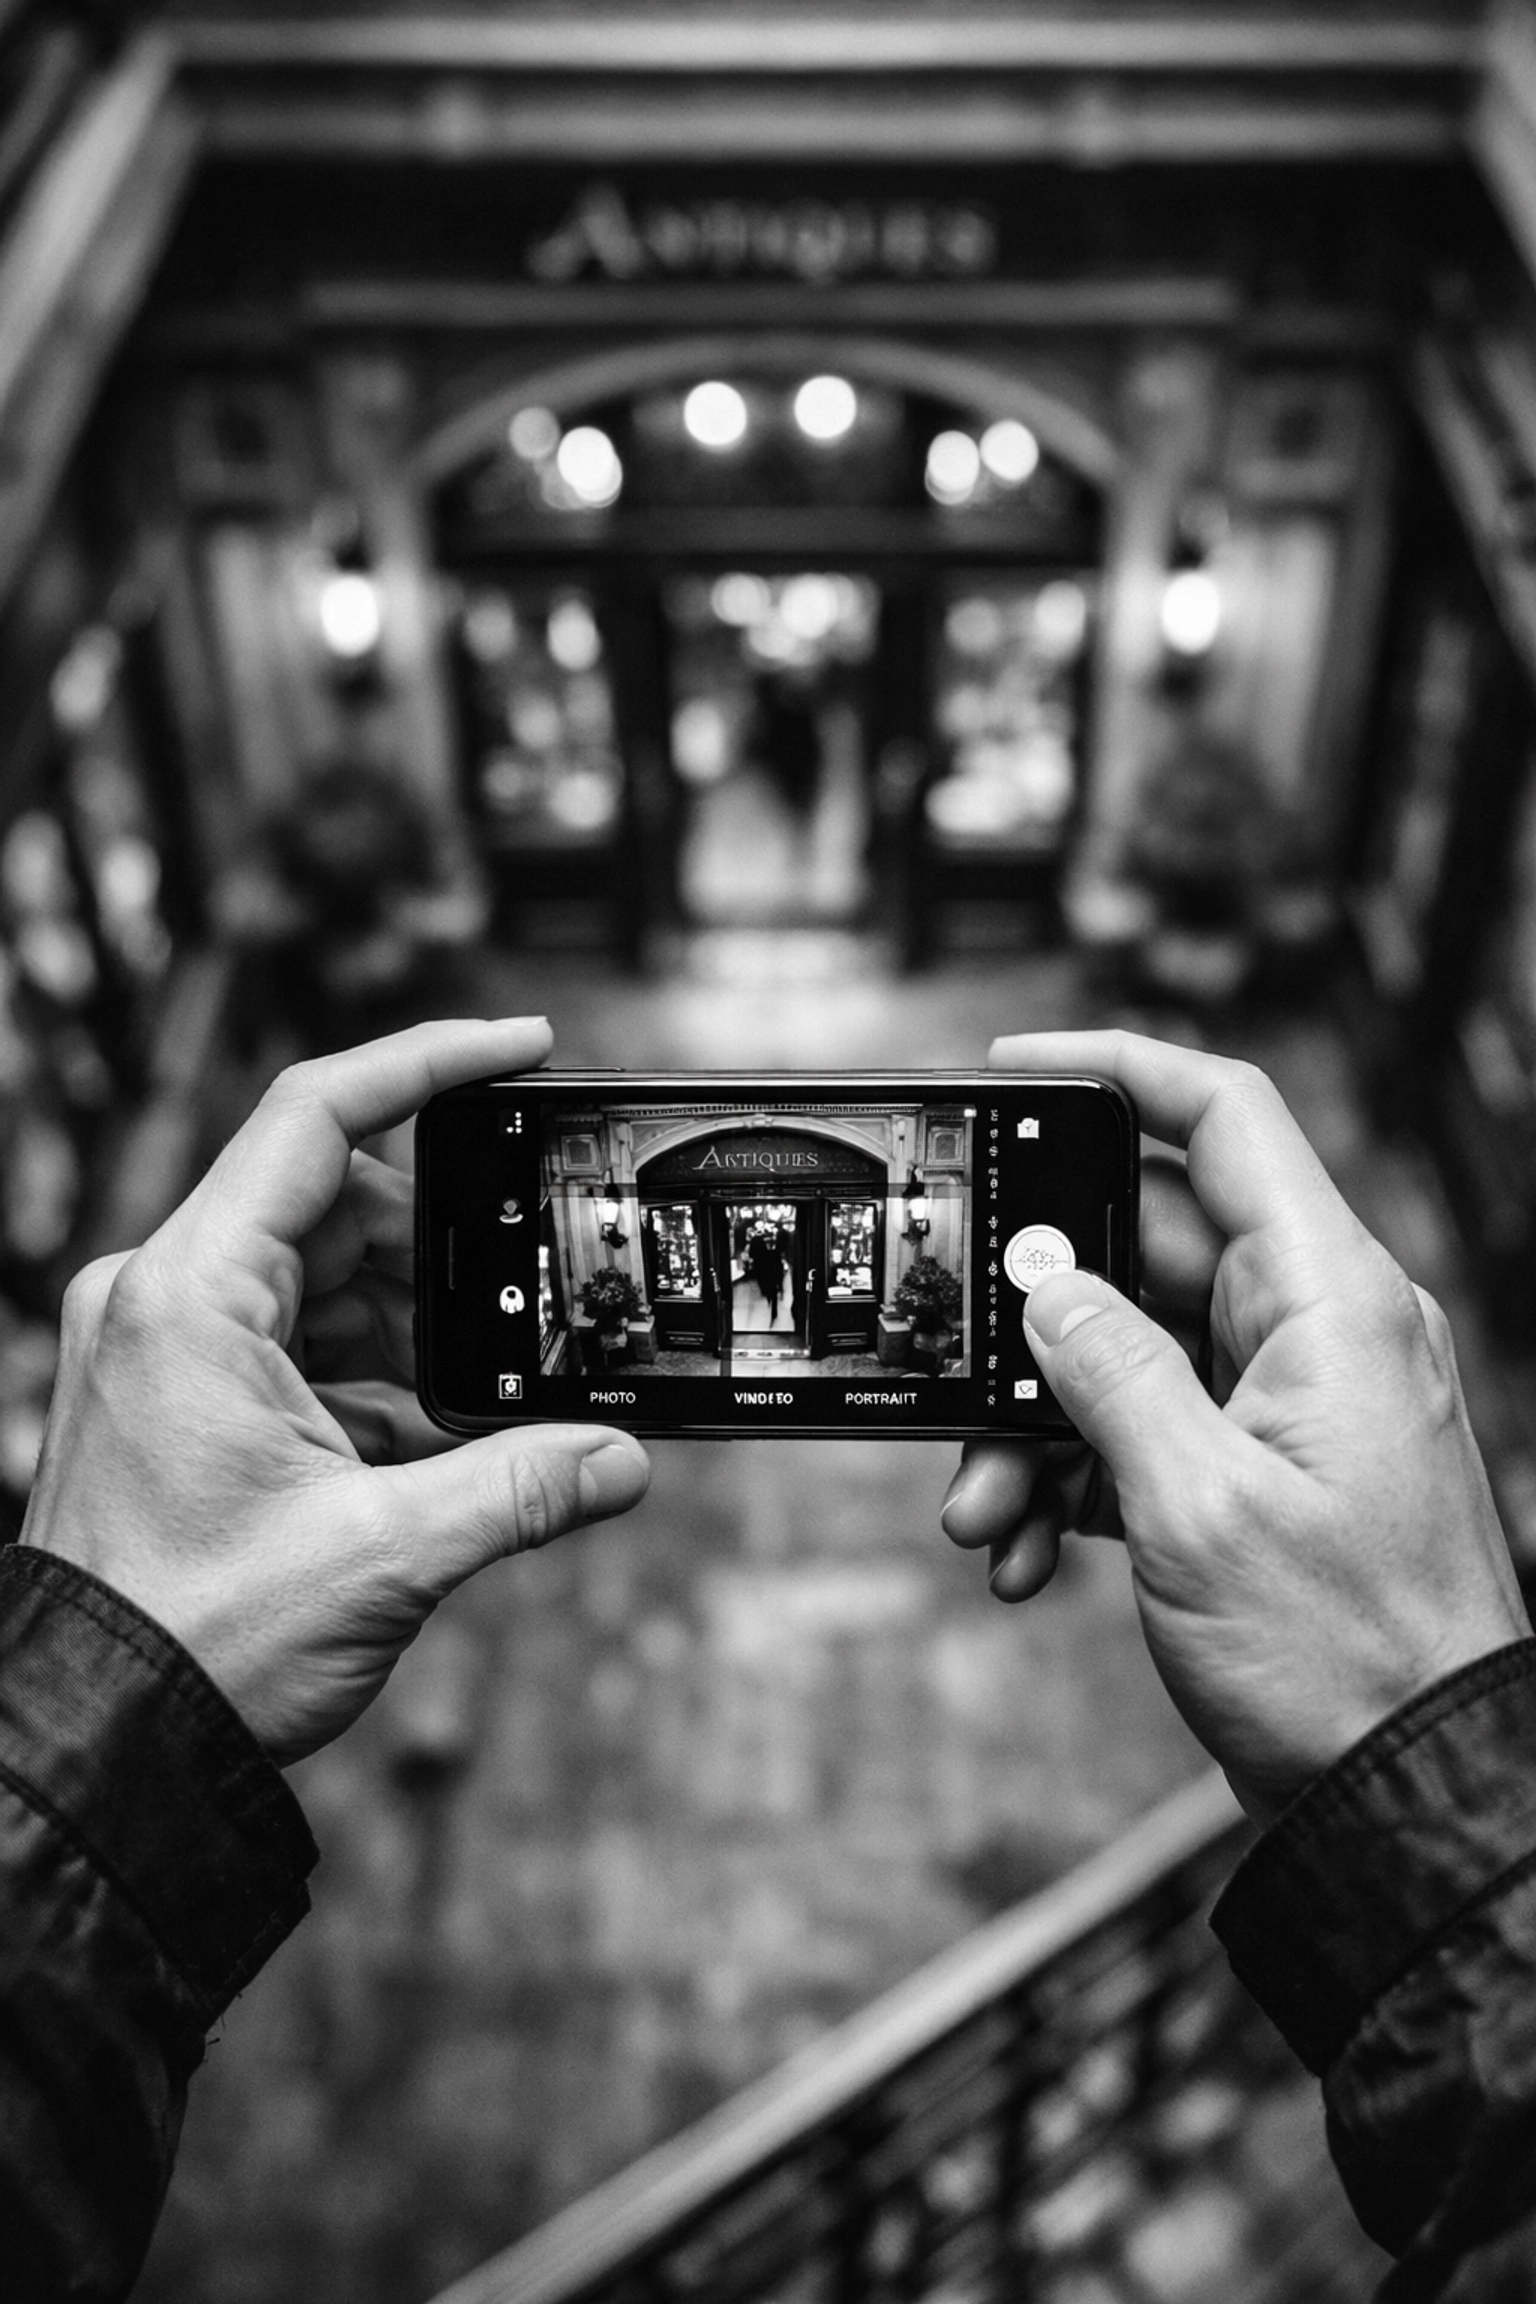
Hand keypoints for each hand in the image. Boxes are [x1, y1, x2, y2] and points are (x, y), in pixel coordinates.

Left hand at [20, 1019, 649, 1764]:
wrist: (99, 1744)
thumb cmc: (191, 1644)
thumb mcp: (384, 1557)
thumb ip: (520, 1488)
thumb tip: (623, 1458)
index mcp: (190, 1295)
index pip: (318, 1114)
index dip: (429, 1062)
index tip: (520, 1047)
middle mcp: (163, 1298)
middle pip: (334, 1203)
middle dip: (441, 1249)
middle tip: (529, 1294)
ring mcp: (165, 1347)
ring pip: (321, 1278)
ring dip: (410, 1326)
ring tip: (478, 1401)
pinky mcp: (178, 1397)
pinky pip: (297, 1343)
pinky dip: (371, 1376)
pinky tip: (428, 1443)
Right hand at [943, 1030, 1529, 1825]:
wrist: (1405, 1797)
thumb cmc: (1345, 1655)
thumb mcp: (1193, 1502)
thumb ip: (1105, 1369)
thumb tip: (1040, 1280)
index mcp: (1327, 1299)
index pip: (1226, 1119)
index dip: (1118, 1068)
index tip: (1013, 1068)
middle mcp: (1312, 1331)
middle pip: (1143, 1249)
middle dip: (1035, 1317)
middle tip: (958, 1366)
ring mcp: (1286, 1404)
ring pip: (1125, 1353)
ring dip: (1036, 1424)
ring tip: (983, 1510)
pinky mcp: (1257, 1473)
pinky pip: (1142, 1432)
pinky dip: (1073, 1478)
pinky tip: (1026, 1551)